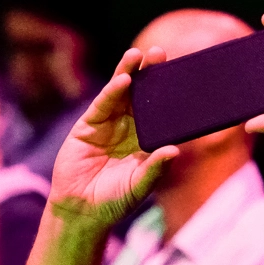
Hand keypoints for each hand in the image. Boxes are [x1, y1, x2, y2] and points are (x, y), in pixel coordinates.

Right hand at [44, 49, 179, 230]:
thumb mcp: (139, 186)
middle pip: (142, 95)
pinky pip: (102, 104)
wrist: (81, 211)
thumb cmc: (114, 201)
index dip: (169, 94)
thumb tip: (174, 150)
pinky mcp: (88, 125)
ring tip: (139, 54)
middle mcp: (129, 127)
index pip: (161, 112)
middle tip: (160, 52)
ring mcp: (108, 124)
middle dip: (150, 74)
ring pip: (121, 93)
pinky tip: (123, 79)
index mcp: (147, 139)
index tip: (182, 75)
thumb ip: (154, 168)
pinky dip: (112, 91)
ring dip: (129, 72)